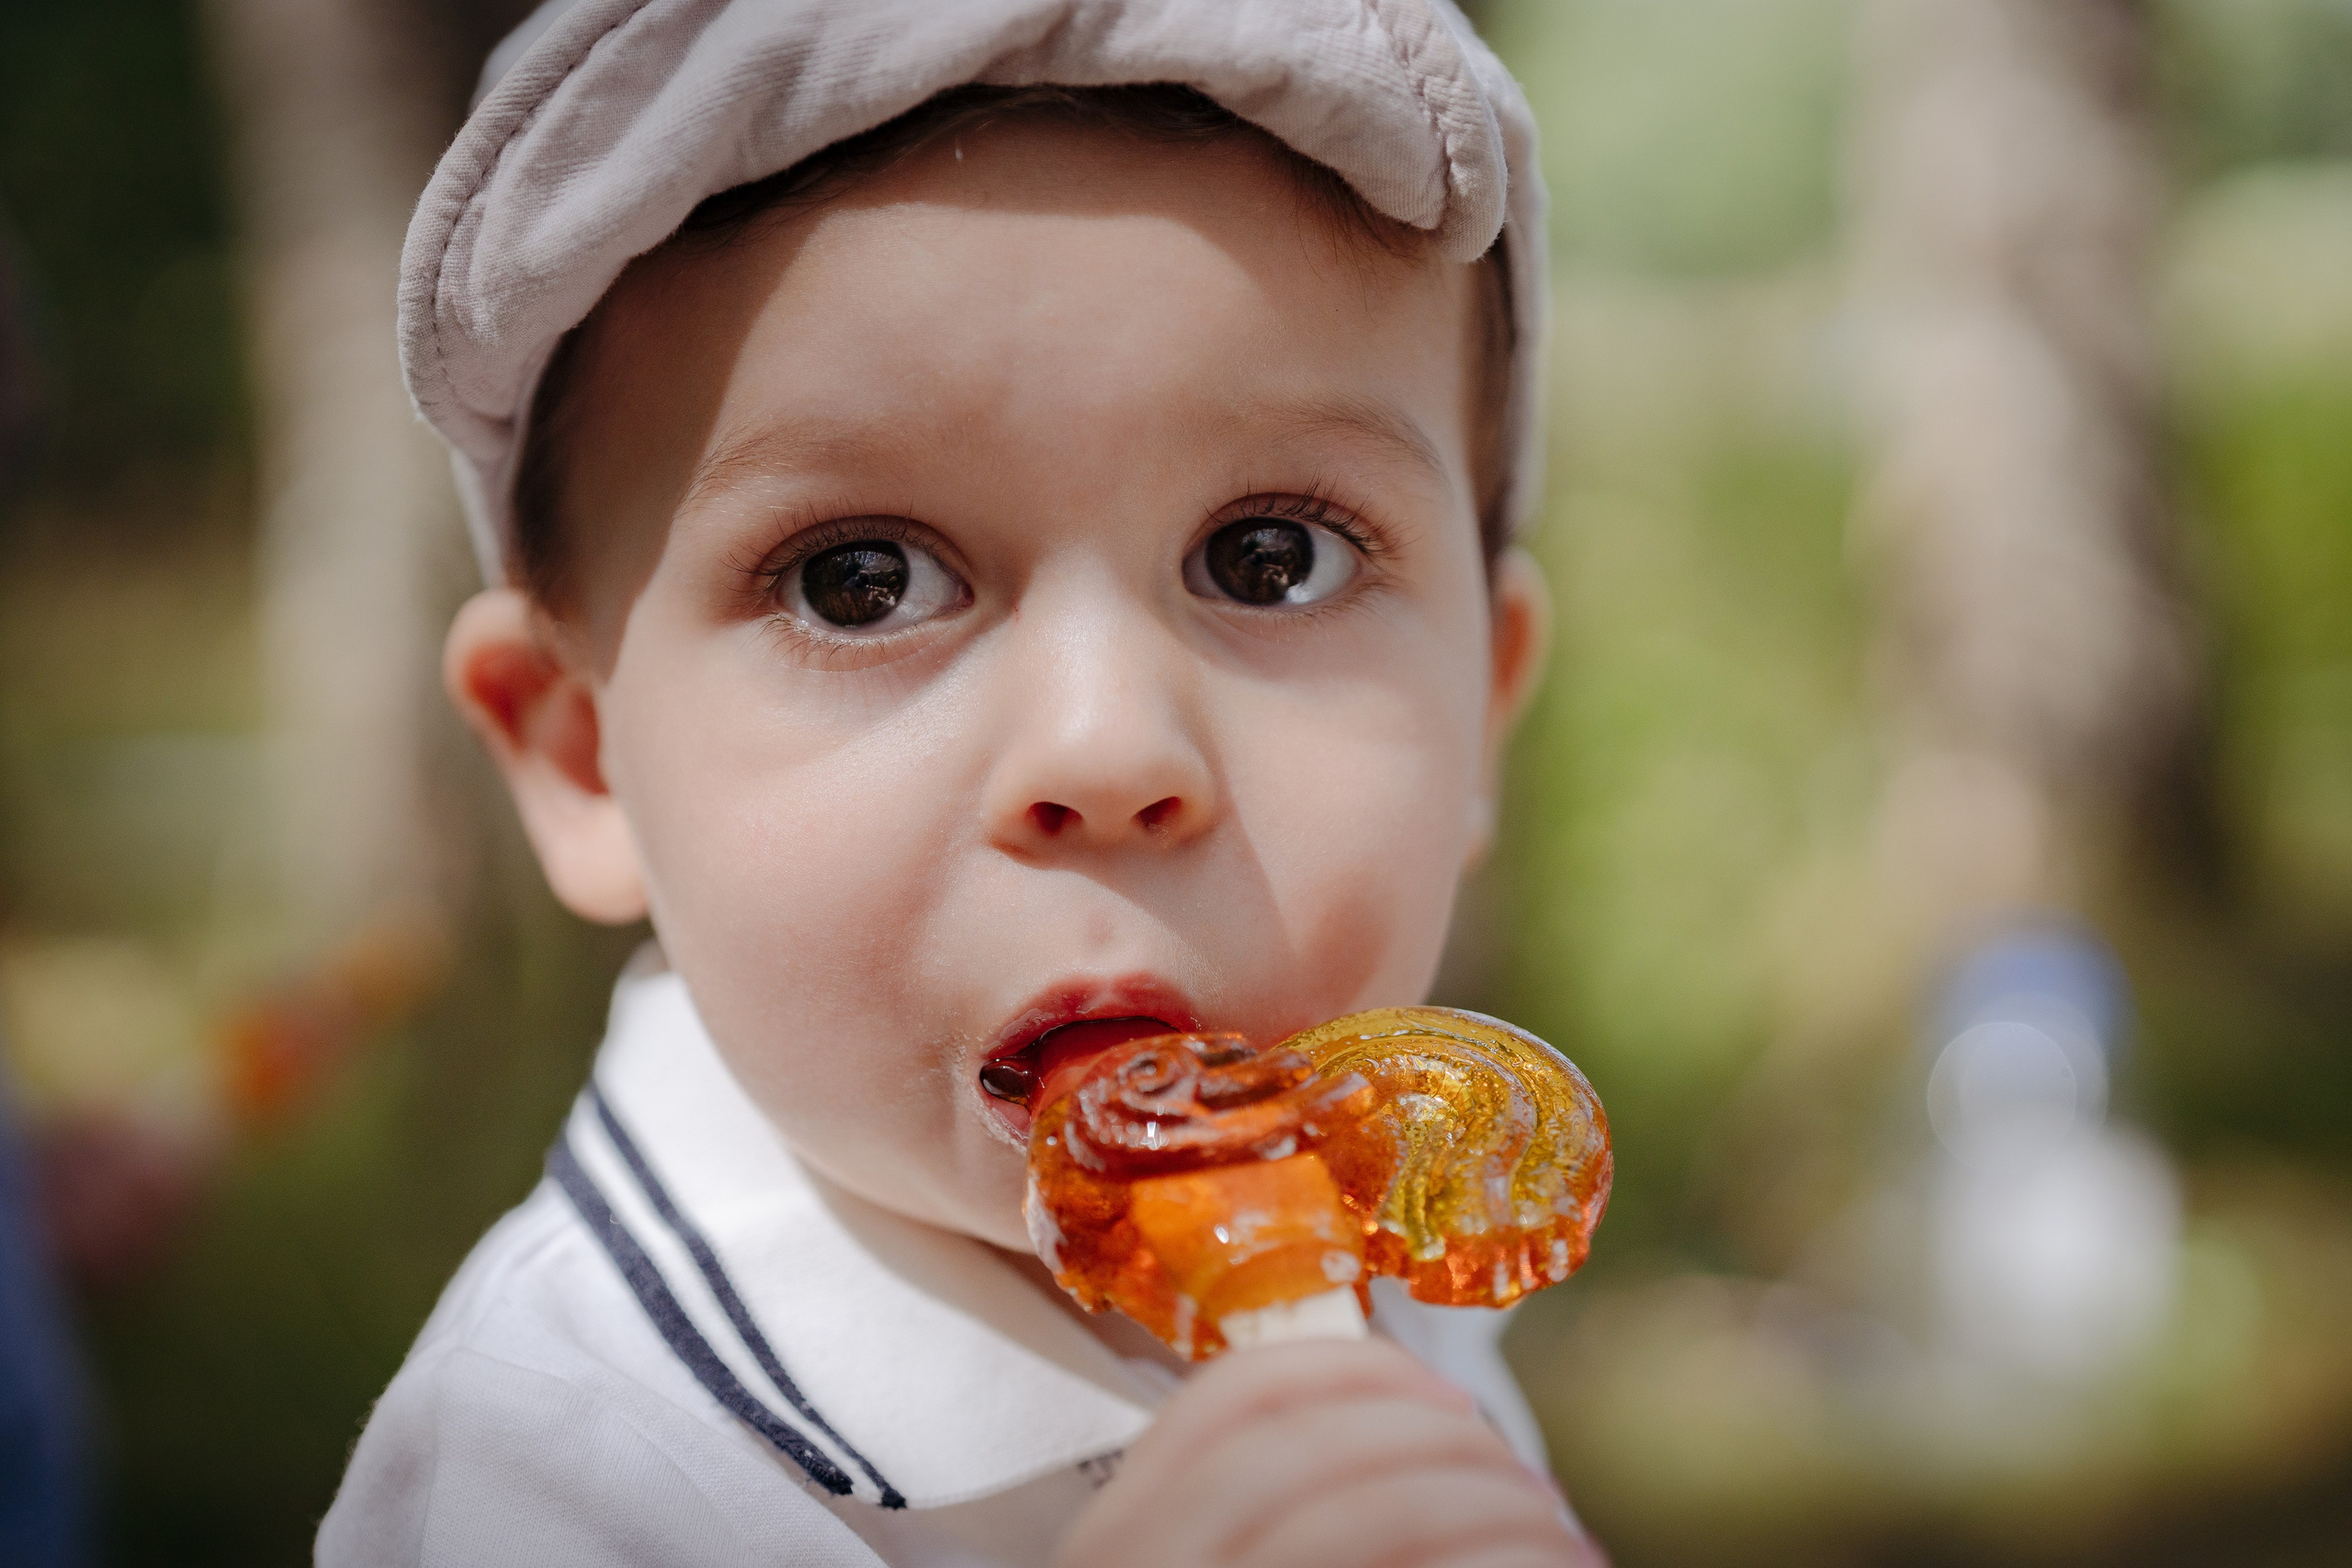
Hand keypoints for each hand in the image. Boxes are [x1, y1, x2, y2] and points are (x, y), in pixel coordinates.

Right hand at [1056, 1336, 1603, 1567]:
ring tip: (1550, 1542)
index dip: (1346, 1369)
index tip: (1438, 1393)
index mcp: (1114, 1542)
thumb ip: (1252, 1502)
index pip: (1224, 1403)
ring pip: (1375, 1520)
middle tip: (1515, 1482)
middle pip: (1312, 1453)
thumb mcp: (1204, 1560)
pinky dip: (1506, 1562)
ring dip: (1491, 1513)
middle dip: (1440, 1447)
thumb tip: (1389, 1420)